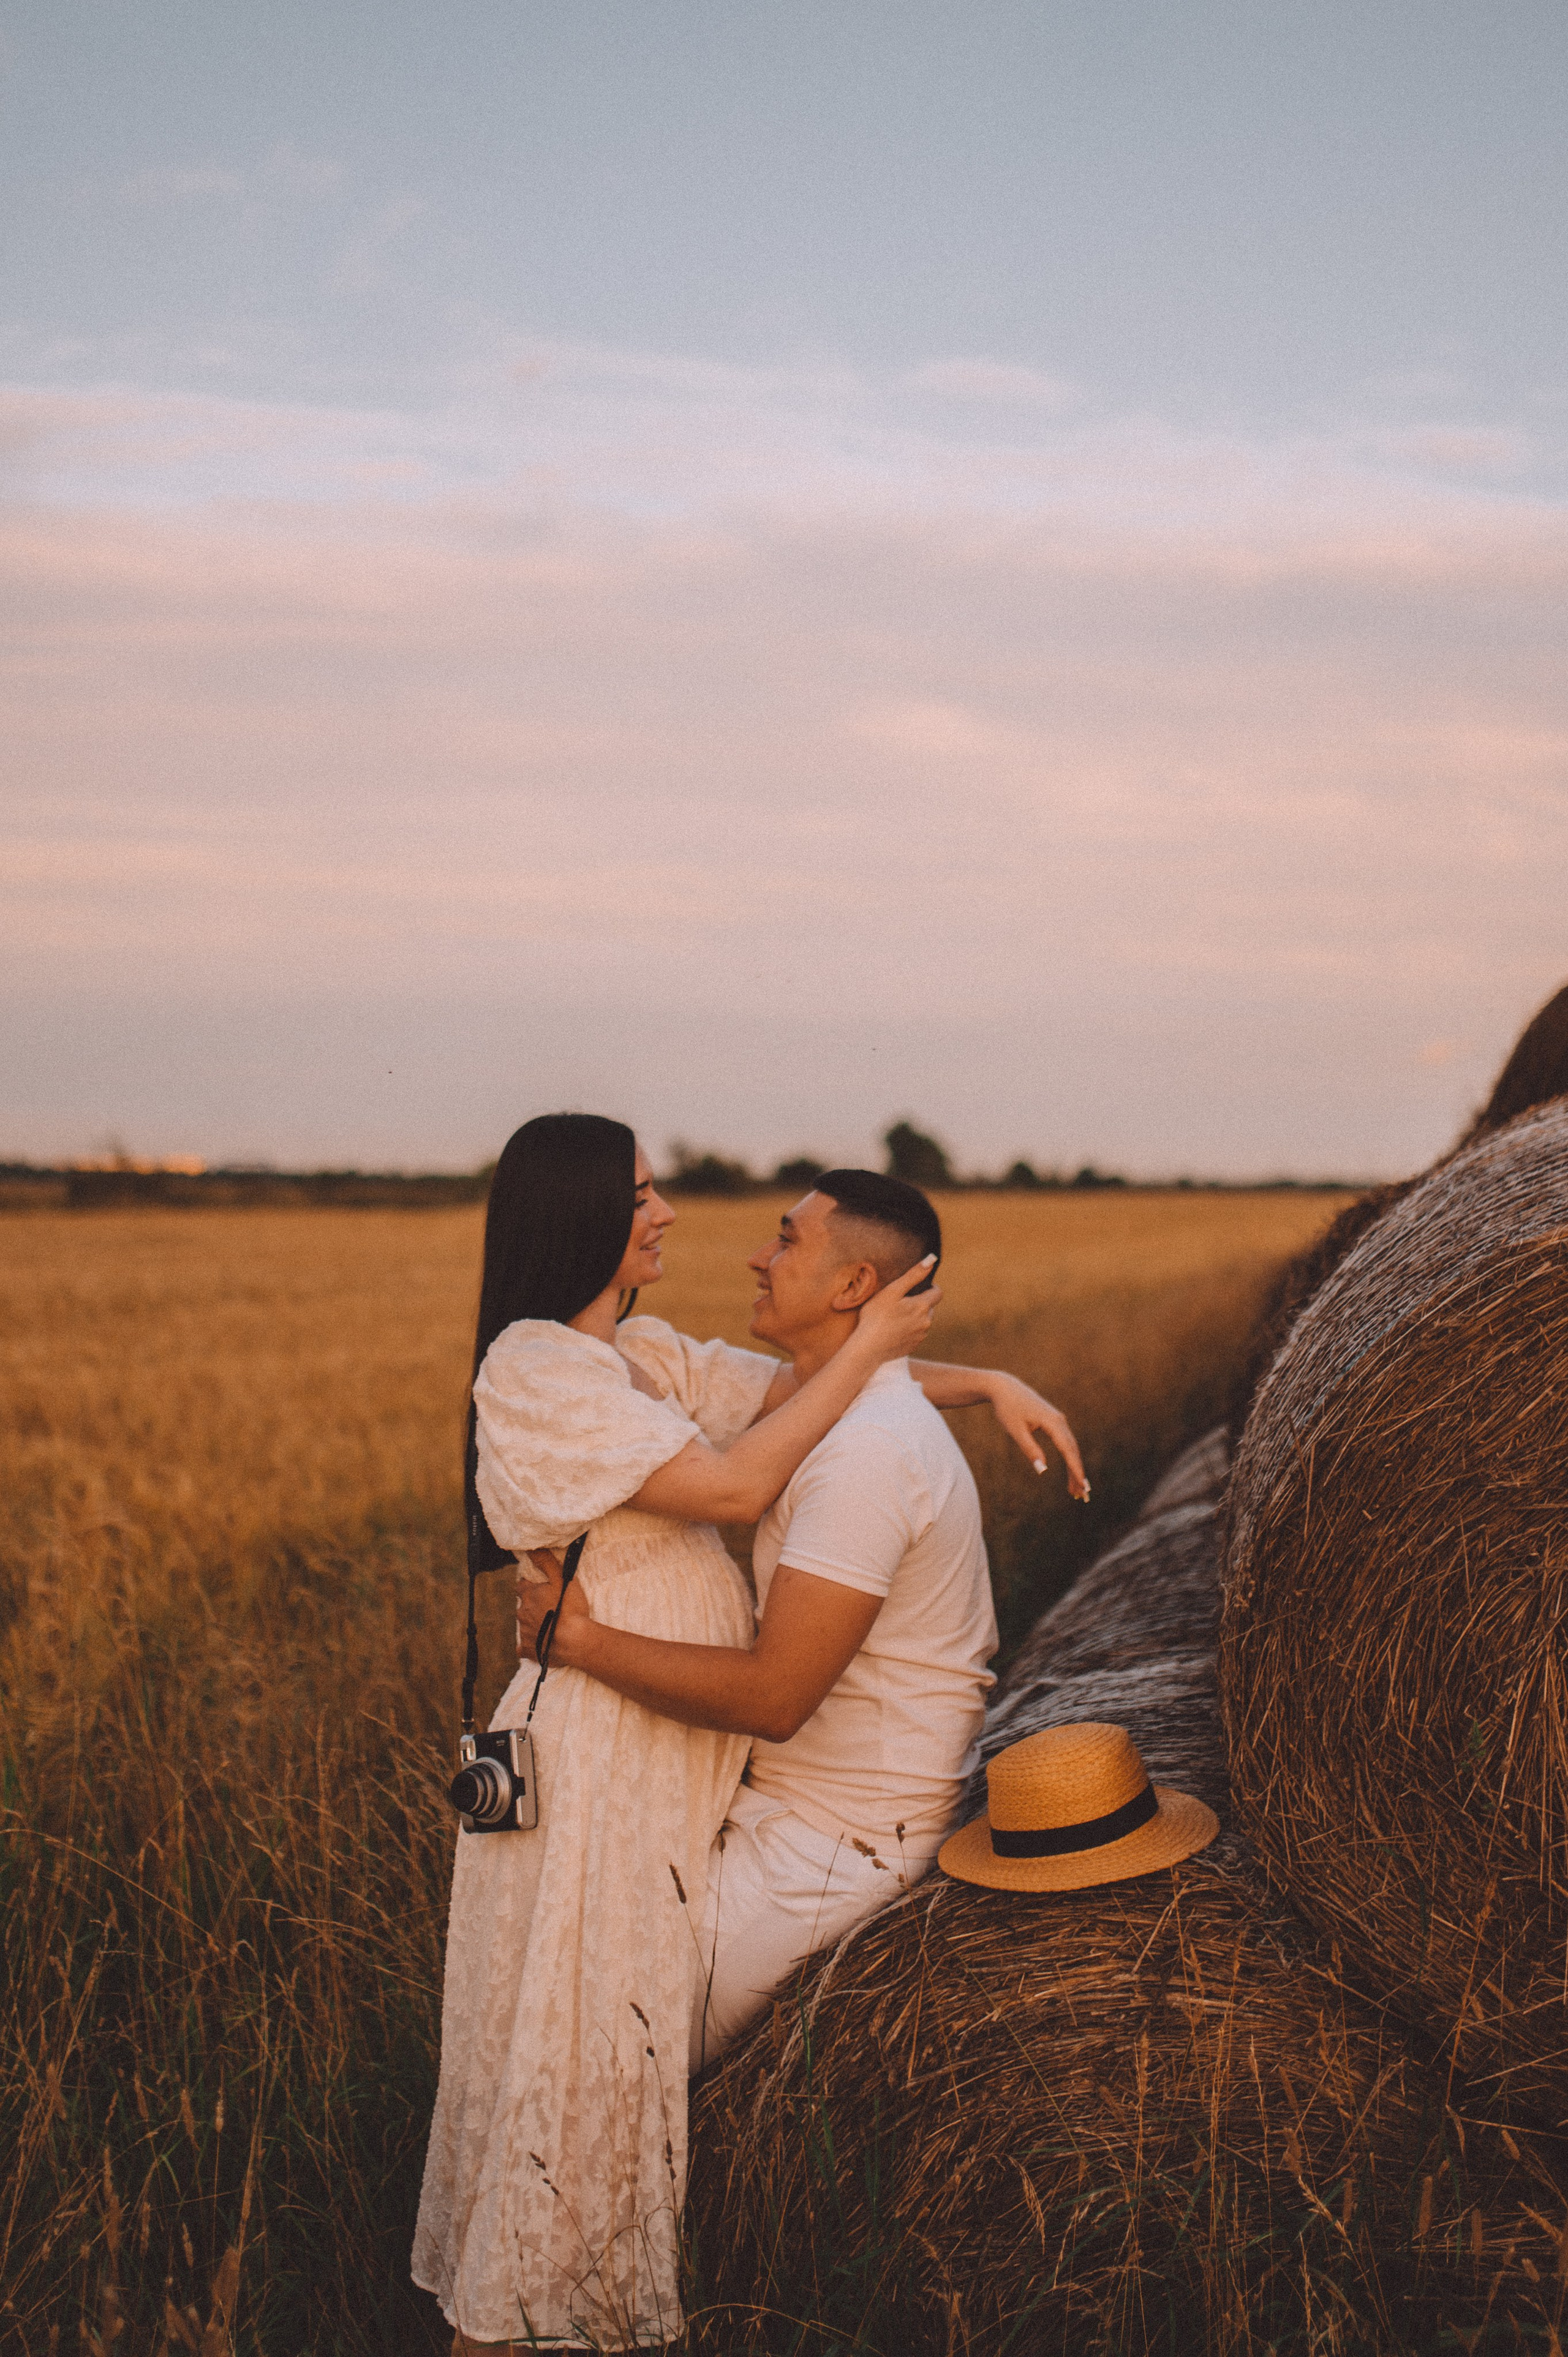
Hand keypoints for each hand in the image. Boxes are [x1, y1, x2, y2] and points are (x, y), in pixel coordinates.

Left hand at [517, 1550, 591, 1664]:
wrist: (574, 1641)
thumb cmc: (570, 1608)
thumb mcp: (562, 1579)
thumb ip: (546, 1562)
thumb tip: (531, 1548)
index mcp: (529, 1595)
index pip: (521, 1586)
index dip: (529, 1586)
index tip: (540, 1588)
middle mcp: (522, 1613)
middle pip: (523, 1606)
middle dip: (533, 1605)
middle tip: (550, 1607)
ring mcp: (524, 1632)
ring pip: (525, 1624)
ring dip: (534, 1623)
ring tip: (552, 1625)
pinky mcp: (529, 1649)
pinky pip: (525, 1647)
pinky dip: (531, 1644)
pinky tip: (541, 1643)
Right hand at [852, 1256, 941, 1360]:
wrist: (868, 1348)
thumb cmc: (876, 1316)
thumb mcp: (893, 1290)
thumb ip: (913, 1275)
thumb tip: (931, 1259)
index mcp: (923, 1306)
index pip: (938, 1292)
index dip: (930, 1287)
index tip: (918, 1287)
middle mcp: (926, 1322)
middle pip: (930, 1307)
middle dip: (920, 1302)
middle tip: (901, 1301)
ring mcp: (920, 1336)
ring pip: (923, 1321)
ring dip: (915, 1316)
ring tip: (895, 1316)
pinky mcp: (913, 1346)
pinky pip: (916, 1334)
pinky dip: (909, 1329)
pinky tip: (893, 1329)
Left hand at [988, 1375, 1091, 1500]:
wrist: (1005, 1388)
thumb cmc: (1008, 1408)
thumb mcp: (1015, 1430)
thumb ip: (1030, 1449)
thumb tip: (1043, 1470)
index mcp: (1052, 1422)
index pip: (1068, 1450)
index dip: (1076, 1469)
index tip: (1083, 1485)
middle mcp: (1060, 1421)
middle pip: (1073, 1451)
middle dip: (1078, 1474)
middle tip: (1083, 1496)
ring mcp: (1059, 1421)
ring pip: (1071, 1448)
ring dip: (1075, 1469)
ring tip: (1076, 1491)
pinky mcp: (1055, 1422)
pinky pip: (1066, 1443)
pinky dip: (1070, 1459)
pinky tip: (1071, 1472)